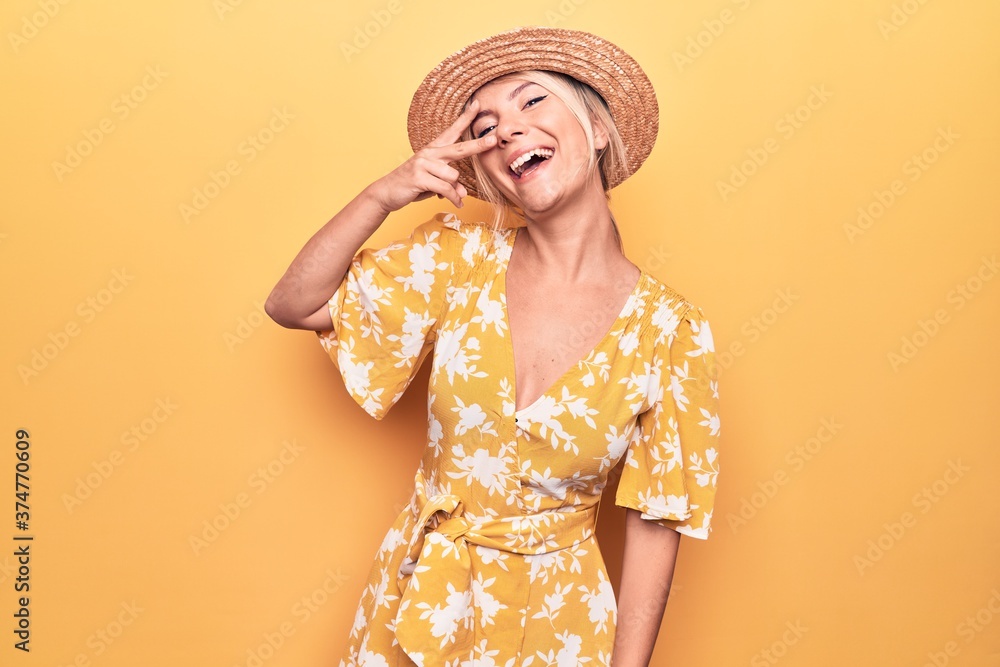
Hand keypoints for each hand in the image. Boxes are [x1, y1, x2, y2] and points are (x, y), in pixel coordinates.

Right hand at [368, 99, 496, 212]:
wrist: (386, 192)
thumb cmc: (413, 185)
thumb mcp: (434, 184)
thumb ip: (450, 185)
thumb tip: (463, 193)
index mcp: (434, 150)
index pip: (452, 131)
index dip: (465, 118)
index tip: (476, 104)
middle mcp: (429, 153)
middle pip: (459, 149)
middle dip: (478, 145)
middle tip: (493, 140)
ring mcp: (423, 164)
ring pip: (452, 176)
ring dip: (455, 190)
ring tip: (454, 198)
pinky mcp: (419, 177)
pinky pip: (445, 189)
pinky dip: (453, 198)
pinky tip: (457, 204)